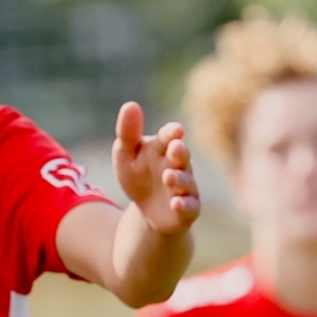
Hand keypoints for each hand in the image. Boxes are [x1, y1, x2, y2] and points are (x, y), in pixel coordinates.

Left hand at [113, 102, 199, 237]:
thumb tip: (131, 104)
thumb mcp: (126, 156)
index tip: (175, 130)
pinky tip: (176, 203)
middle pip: (182, 155)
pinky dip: (184, 205)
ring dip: (179, 179)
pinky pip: (190, 206)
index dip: (172, 133)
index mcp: (163, 148)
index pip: (169, 136)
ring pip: (186, 181)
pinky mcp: (188, 209)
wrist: (147, 212)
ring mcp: (185, 187)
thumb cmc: (138, 178)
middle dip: (180, 151)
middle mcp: (178, 165)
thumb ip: (127, 132)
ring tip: (168, 177)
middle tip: (175, 148)